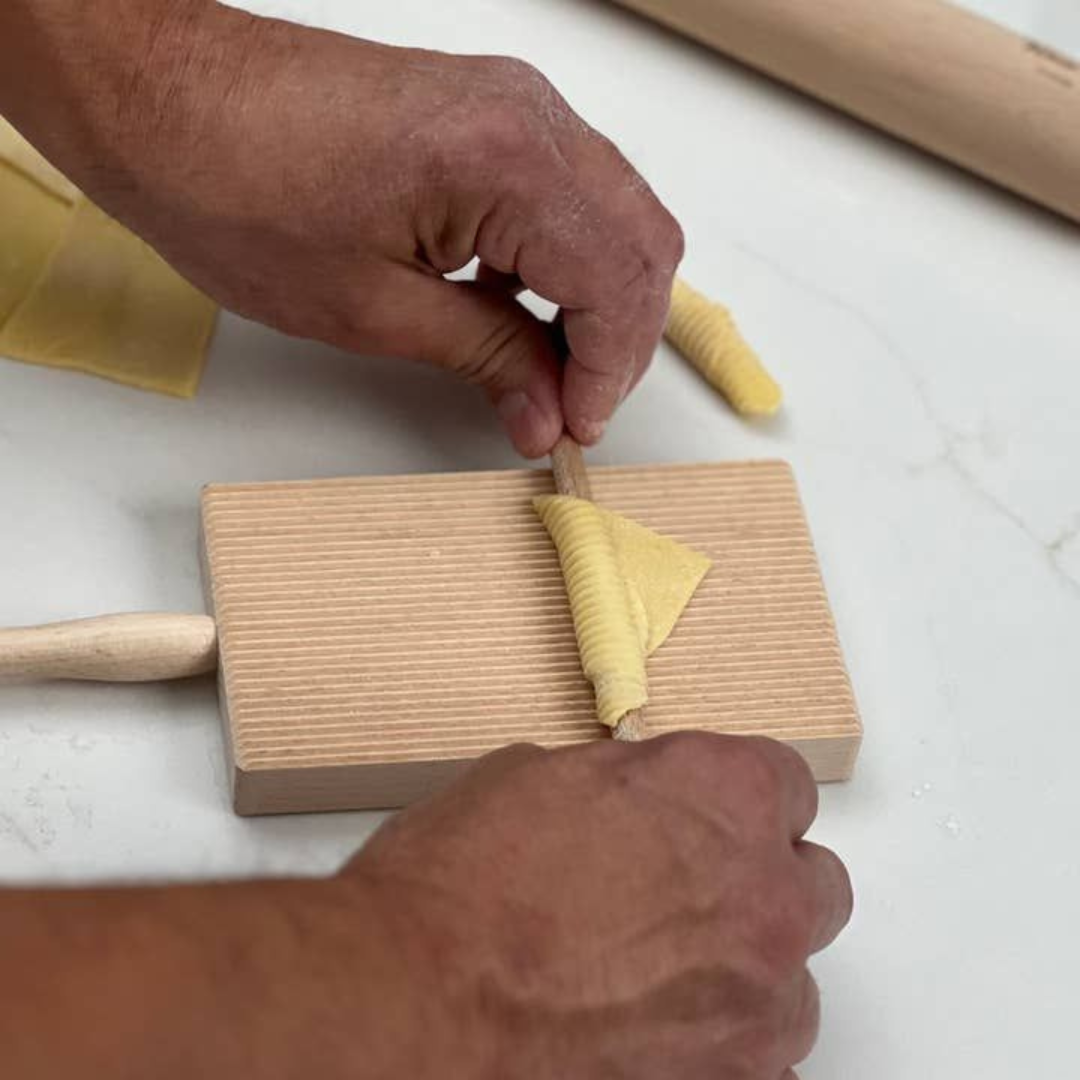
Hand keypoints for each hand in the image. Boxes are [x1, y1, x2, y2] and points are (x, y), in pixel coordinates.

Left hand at [73, 2, 683, 456]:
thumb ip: (487, 359)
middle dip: (620, 341)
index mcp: (507, 164)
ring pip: (617, 215)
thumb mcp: (374, 309)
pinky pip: (570, 192)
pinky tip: (518, 307)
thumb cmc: (236, 188)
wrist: (165, 100)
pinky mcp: (488, 111)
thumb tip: (547, 410)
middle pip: (642, 244)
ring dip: (600, 300)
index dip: (607, 372)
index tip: (574, 426)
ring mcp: (514, 105)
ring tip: (548, 369)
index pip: (618, 284)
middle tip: (571, 405)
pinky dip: (567, 260)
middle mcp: (530, 118)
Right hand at [351, 733, 852, 1077]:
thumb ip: (624, 788)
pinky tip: (657, 1036)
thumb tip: (634, 804)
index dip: (742, 800)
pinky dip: (720, 1048)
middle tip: (689, 896)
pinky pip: (762, 1065)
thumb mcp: (540, 778)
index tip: (713, 818)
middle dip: (761, 884)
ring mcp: (755, 1003)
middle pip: (812, 885)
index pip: (787, 785)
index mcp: (723, 794)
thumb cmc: (461, 884)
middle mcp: (763, 895)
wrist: (415, 997)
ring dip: (746, 976)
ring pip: (793, 987)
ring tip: (663, 980)